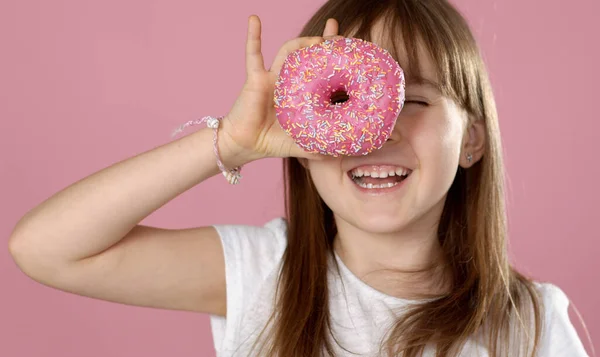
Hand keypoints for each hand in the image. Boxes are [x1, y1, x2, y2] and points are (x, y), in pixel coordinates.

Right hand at [219, 15, 341, 166]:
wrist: (245, 145)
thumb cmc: (270, 142)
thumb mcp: (300, 143)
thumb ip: (317, 146)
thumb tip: (340, 153)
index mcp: (299, 94)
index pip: (319, 71)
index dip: (331, 58)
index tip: (348, 46)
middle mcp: (288, 81)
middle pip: (306, 55)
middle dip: (321, 41)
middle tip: (335, 29)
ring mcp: (272, 77)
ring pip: (288, 52)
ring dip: (301, 42)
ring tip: (315, 39)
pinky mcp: (255, 78)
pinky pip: (252, 54)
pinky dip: (253, 37)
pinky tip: (255, 20)